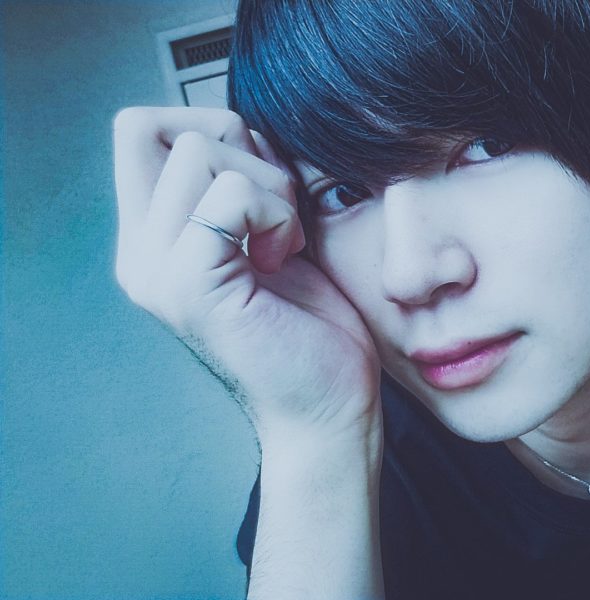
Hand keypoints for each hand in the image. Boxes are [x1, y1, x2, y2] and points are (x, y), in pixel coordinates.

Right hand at [113, 107, 380, 444]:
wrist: (329, 408)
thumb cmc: (312, 327)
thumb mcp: (270, 234)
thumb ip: (238, 182)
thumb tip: (239, 128)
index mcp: (153, 238)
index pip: (139, 128)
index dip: (213, 129)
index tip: (262, 184)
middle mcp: (140, 252)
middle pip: (159, 127)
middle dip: (242, 151)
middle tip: (275, 214)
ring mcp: (156, 270)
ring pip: (199, 152)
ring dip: (268, 187)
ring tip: (283, 244)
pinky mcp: (190, 286)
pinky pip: (231, 196)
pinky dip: (275, 214)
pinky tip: (285, 260)